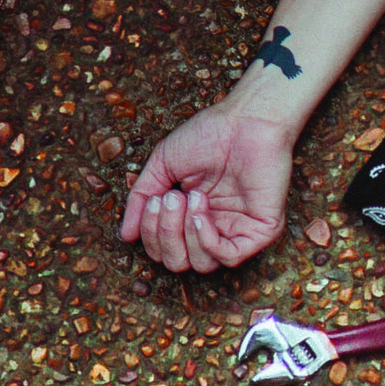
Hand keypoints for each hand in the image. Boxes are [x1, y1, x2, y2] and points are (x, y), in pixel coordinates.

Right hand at [118, 104, 293, 272]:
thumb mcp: (164, 164)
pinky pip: (228, 258)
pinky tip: (201, 211)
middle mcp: (212, 228)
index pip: (163, 247)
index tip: (155, 199)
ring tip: (192, 196)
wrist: (244, 121)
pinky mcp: (258, 233)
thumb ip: (142, 197)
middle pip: (178, 261)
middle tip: (171, 198)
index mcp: (189, 215)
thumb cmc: (207, 135)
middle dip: (165, 233)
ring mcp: (235, 232)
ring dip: (186, 231)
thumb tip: (126, 234)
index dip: (151, 231)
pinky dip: (207, 239)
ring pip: (201, 264)